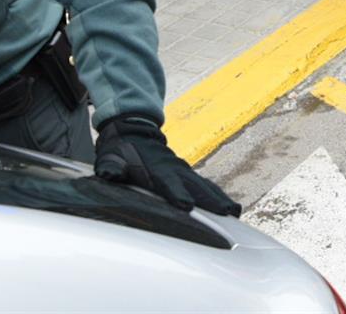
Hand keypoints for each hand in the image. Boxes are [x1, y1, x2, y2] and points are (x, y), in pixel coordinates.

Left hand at [96, 115, 240, 215]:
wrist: (134, 132)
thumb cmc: (120, 151)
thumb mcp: (110, 158)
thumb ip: (111, 167)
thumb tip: (110, 173)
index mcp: (156, 169)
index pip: (168, 183)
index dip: (177, 193)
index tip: (187, 205)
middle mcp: (175, 170)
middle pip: (196, 186)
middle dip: (211, 200)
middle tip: (227, 212)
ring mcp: (183, 172)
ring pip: (205, 186)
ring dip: (220, 199)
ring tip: (235, 212)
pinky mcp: (187, 176)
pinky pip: (205, 186)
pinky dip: (218, 196)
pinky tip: (229, 208)